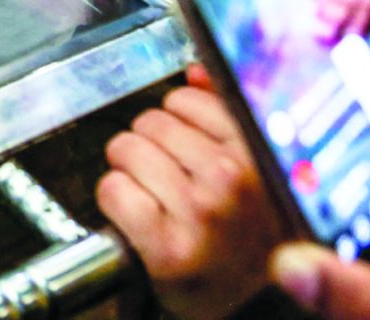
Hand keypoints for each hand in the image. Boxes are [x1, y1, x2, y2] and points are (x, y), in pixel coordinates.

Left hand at [97, 75, 286, 319]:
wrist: (243, 311)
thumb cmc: (242, 241)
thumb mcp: (252, 176)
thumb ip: (226, 118)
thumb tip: (194, 73)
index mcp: (258, 155)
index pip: (187, 100)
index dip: (177, 124)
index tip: (187, 152)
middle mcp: (233, 181)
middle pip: (150, 122)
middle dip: (149, 147)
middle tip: (166, 182)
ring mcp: (201, 213)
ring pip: (125, 149)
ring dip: (128, 170)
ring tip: (154, 198)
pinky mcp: (167, 246)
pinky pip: (112, 189)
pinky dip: (113, 200)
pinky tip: (137, 218)